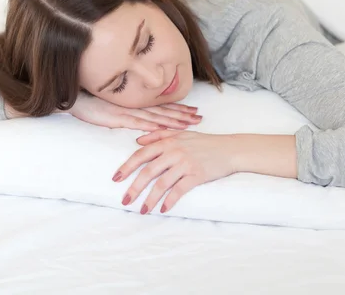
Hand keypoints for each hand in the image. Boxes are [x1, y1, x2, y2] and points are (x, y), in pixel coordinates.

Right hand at [69, 92, 202, 131]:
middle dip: (182, 115)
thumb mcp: (115, 108)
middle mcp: (136, 106)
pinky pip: (137, 123)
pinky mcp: (118, 118)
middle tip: (199, 118)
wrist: (76, 98)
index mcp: (136, 103)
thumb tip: (141, 121)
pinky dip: (151, 126)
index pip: (162, 106)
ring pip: (155, 117)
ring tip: (189, 124)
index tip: (194, 111)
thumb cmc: (94, 103)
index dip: (178, 109)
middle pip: (163, 111)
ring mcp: (128, 111)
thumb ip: (129, 113)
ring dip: (173, 121)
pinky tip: (163, 129)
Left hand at [112, 130, 241, 213]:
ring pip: (162, 183)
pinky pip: (179, 190)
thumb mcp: (180, 134)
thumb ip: (158, 135)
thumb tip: (138, 141)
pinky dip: (170, 201)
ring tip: (142, 210)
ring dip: (150, 199)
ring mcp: (185, 164)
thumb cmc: (204, 142)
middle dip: (135, 187)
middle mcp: (174, 152)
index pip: (141, 155)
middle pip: (148, 171)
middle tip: (125, 200)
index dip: (127, 167)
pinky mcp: (196, 175)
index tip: (116, 178)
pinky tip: (163, 209)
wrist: (229, 149)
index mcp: (168, 142)